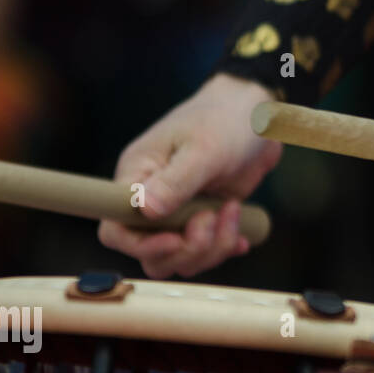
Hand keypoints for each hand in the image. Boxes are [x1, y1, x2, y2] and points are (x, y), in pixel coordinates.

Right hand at [98, 74, 282, 277]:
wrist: (259, 115)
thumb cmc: (225, 120)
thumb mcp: (204, 149)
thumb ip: (176, 181)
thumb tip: (144, 210)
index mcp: (138, 176)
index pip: (114, 228)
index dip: (140, 245)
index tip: (176, 238)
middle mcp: (153, 199)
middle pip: (149, 254)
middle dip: (185, 249)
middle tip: (212, 218)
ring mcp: (179, 212)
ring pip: (180, 258)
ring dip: (211, 247)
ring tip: (232, 211)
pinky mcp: (204, 217)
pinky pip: (205, 251)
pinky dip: (224, 247)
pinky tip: (241, 234)